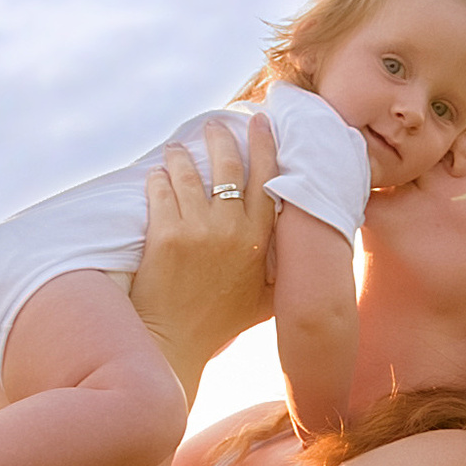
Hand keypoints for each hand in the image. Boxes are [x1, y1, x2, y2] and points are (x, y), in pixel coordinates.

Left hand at [132, 115, 277, 393]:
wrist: (174, 343)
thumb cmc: (221, 323)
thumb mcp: (267, 299)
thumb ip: (285, 269)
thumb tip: (309, 247)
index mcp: (260, 241)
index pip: (266, 178)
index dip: (263, 145)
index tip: (259, 122)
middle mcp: (232, 230)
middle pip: (228, 166)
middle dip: (220, 137)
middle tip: (213, 124)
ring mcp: (197, 230)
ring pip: (189, 173)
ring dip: (182, 155)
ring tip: (177, 148)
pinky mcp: (165, 235)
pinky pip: (161, 191)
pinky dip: (159, 178)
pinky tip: (156, 174)